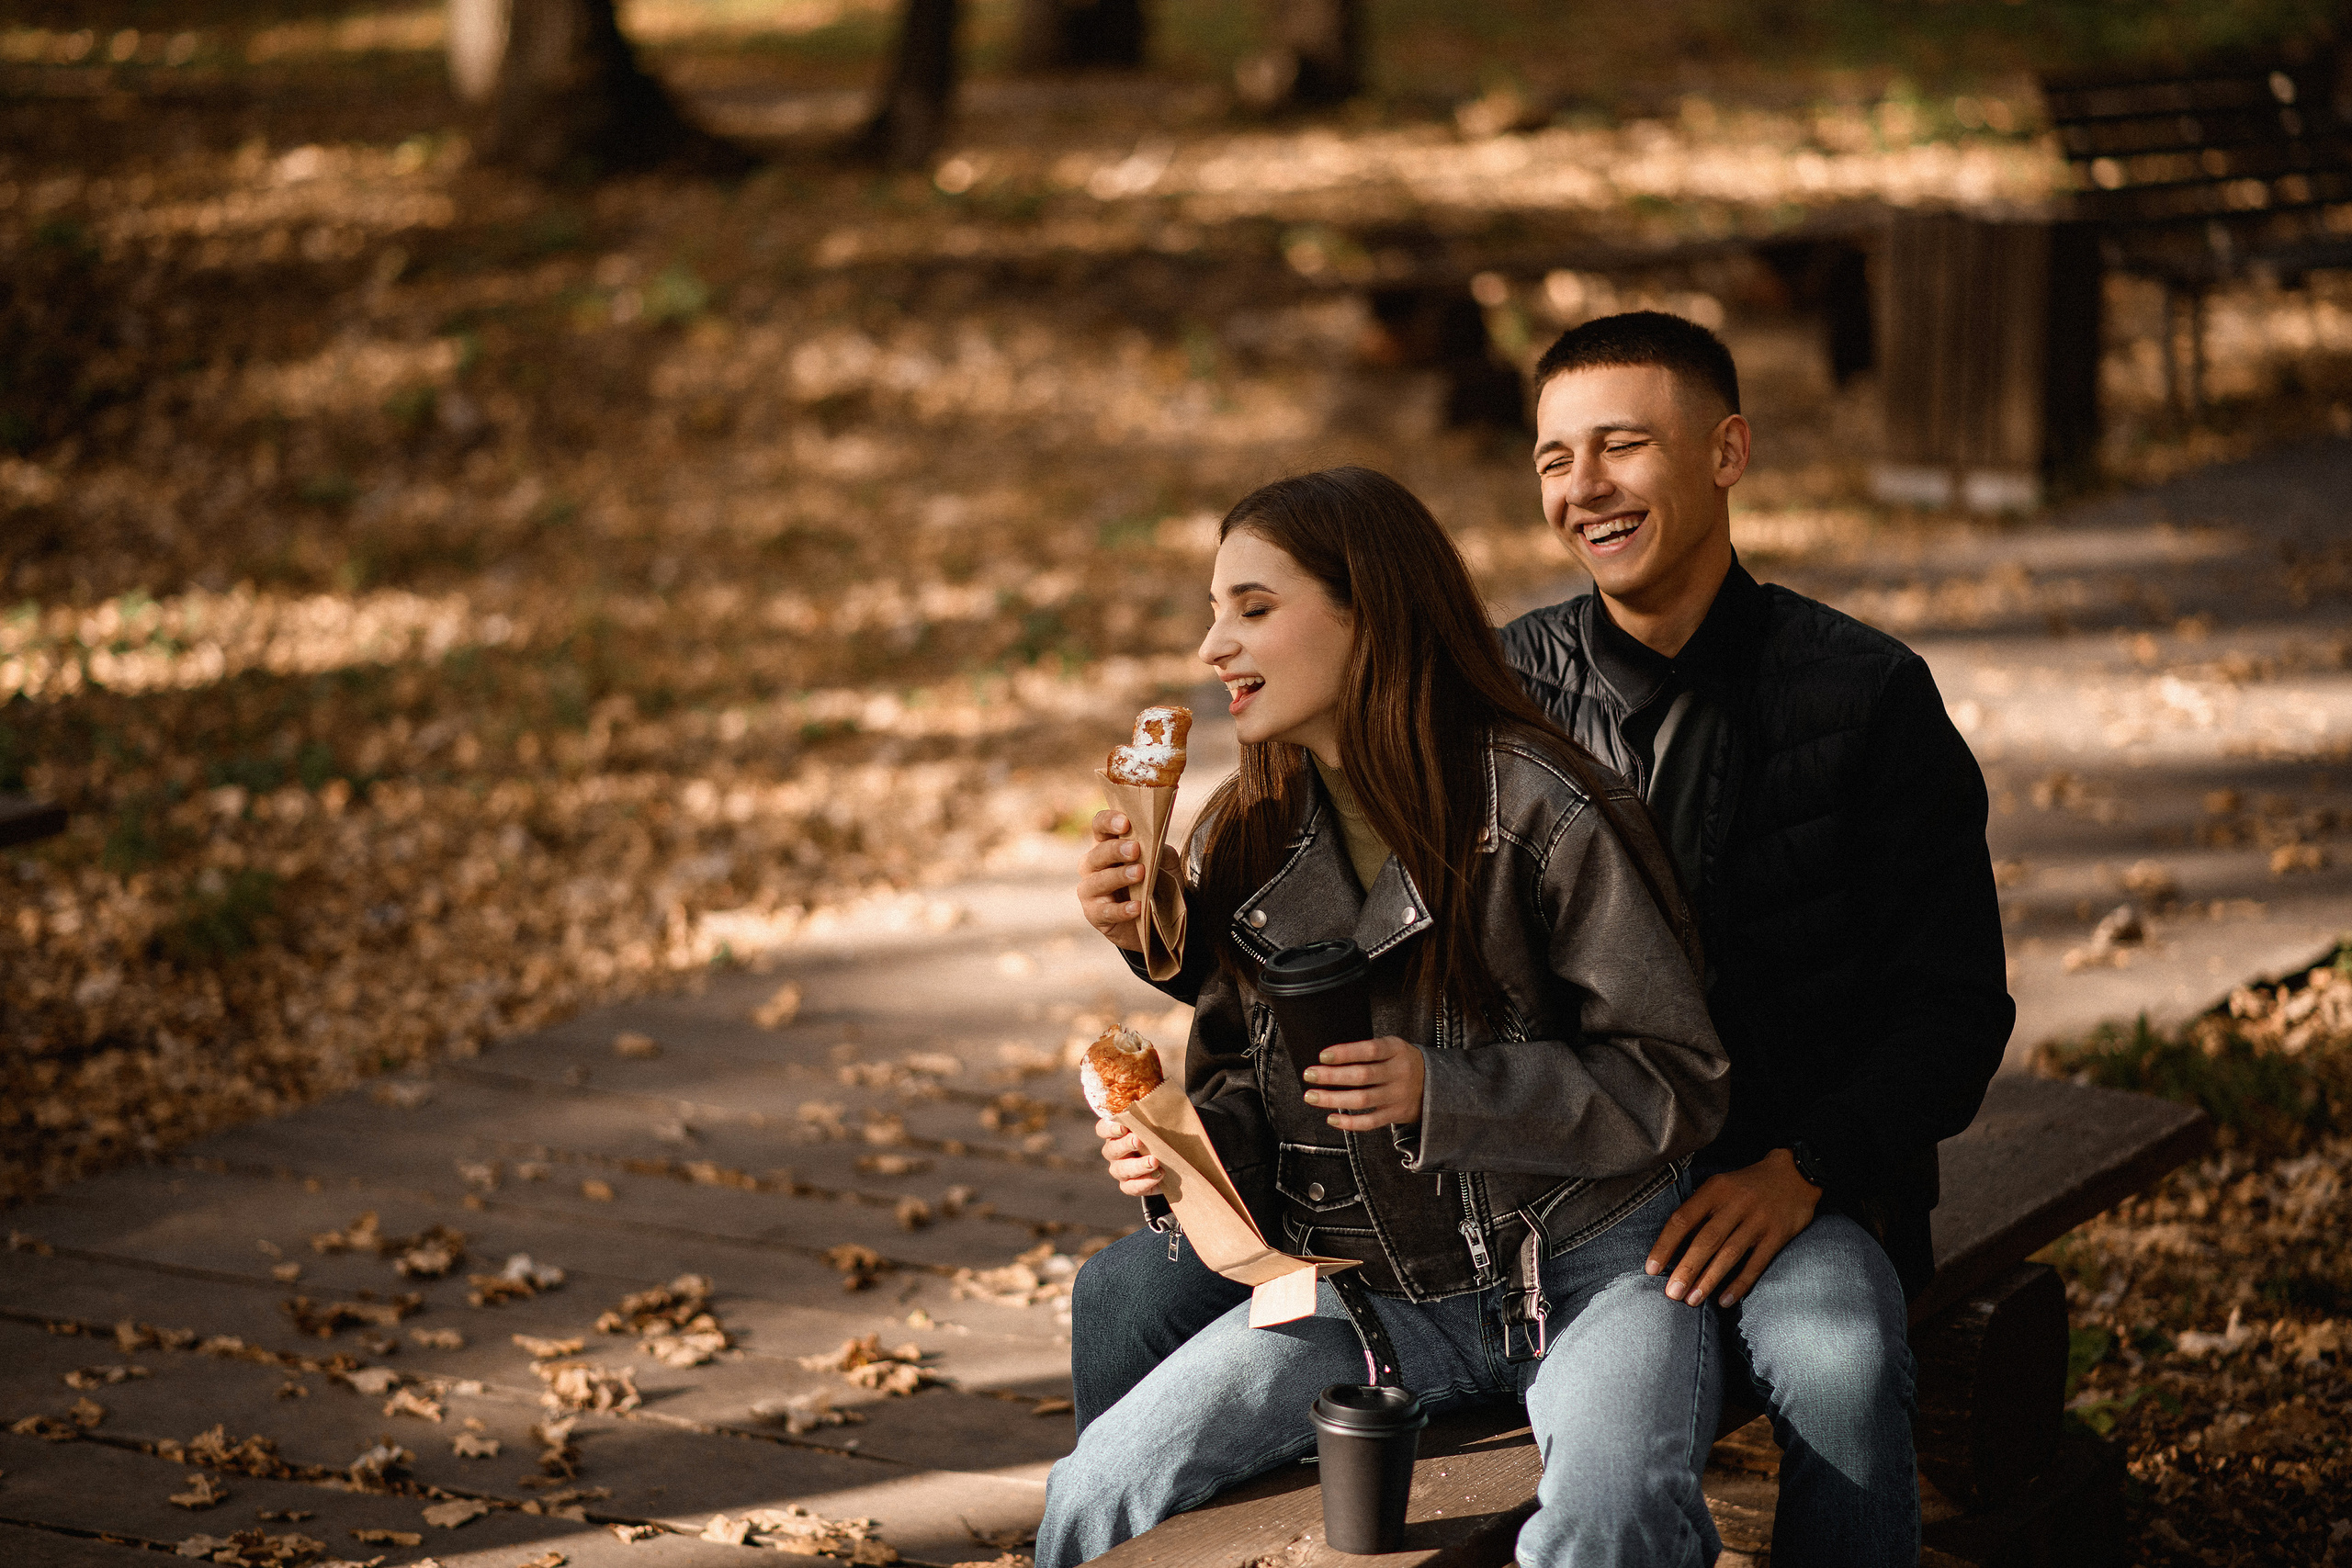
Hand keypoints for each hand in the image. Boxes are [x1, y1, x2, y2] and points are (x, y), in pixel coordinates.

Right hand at [1077, 810, 1178, 952]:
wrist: (1154, 921)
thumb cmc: (1154, 884)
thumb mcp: (1164, 863)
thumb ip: (1159, 850)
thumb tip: (1155, 841)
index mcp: (1106, 845)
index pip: (1100, 826)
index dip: (1108, 821)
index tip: (1125, 822)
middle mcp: (1092, 865)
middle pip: (1097, 853)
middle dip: (1115, 850)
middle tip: (1135, 849)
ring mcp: (1090, 890)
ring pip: (1098, 881)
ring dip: (1118, 876)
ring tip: (1139, 874)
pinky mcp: (1094, 914)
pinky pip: (1105, 911)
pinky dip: (1121, 909)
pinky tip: (1137, 907)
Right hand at [1096, 1116, 1163, 1197]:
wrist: (1171, 1156)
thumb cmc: (1161, 1131)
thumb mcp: (1158, 1118)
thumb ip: (1154, 1108)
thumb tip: (1161, 1091)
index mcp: (1116, 1132)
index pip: (1103, 1128)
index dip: (1110, 1127)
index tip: (1123, 1125)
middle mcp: (1113, 1151)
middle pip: (1110, 1150)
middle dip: (1125, 1145)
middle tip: (1139, 1140)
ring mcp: (1120, 1170)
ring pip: (1120, 1170)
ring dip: (1137, 1166)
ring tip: (1154, 1161)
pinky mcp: (1130, 1185)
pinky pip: (1130, 1187)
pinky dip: (1143, 1183)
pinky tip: (1158, 1176)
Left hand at [1302, 1036, 1424, 1130]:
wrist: (1435, 1084)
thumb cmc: (1400, 1061)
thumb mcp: (1392, 1047)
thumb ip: (1367, 1051)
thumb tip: (1328, 1060)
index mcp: (1396, 1050)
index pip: (1369, 1050)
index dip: (1345, 1053)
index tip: (1322, 1056)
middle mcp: (1399, 1072)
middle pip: (1362, 1076)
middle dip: (1332, 1076)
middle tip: (1309, 1075)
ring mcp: (1398, 1095)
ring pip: (1363, 1100)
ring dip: (1334, 1099)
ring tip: (1312, 1096)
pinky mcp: (1397, 1114)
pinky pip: (1371, 1122)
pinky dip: (1350, 1122)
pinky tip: (1331, 1118)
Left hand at [1644, 1149, 1821, 1307]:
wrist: (1795, 1174)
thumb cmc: (1747, 1186)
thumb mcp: (1720, 1186)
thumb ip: (1700, 1211)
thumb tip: (1673, 1246)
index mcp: (1715, 1190)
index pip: (1683, 1219)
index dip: (1665, 1245)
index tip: (1652, 1268)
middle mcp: (1735, 1204)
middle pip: (1706, 1240)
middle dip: (1686, 1269)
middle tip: (1671, 1293)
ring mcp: (1758, 1220)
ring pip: (1729, 1254)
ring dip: (1709, 1280)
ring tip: (1692, 1300)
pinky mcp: (1777, 1235)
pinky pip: (1756, 1263)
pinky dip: (1740, 1283)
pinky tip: (1725, 1300)